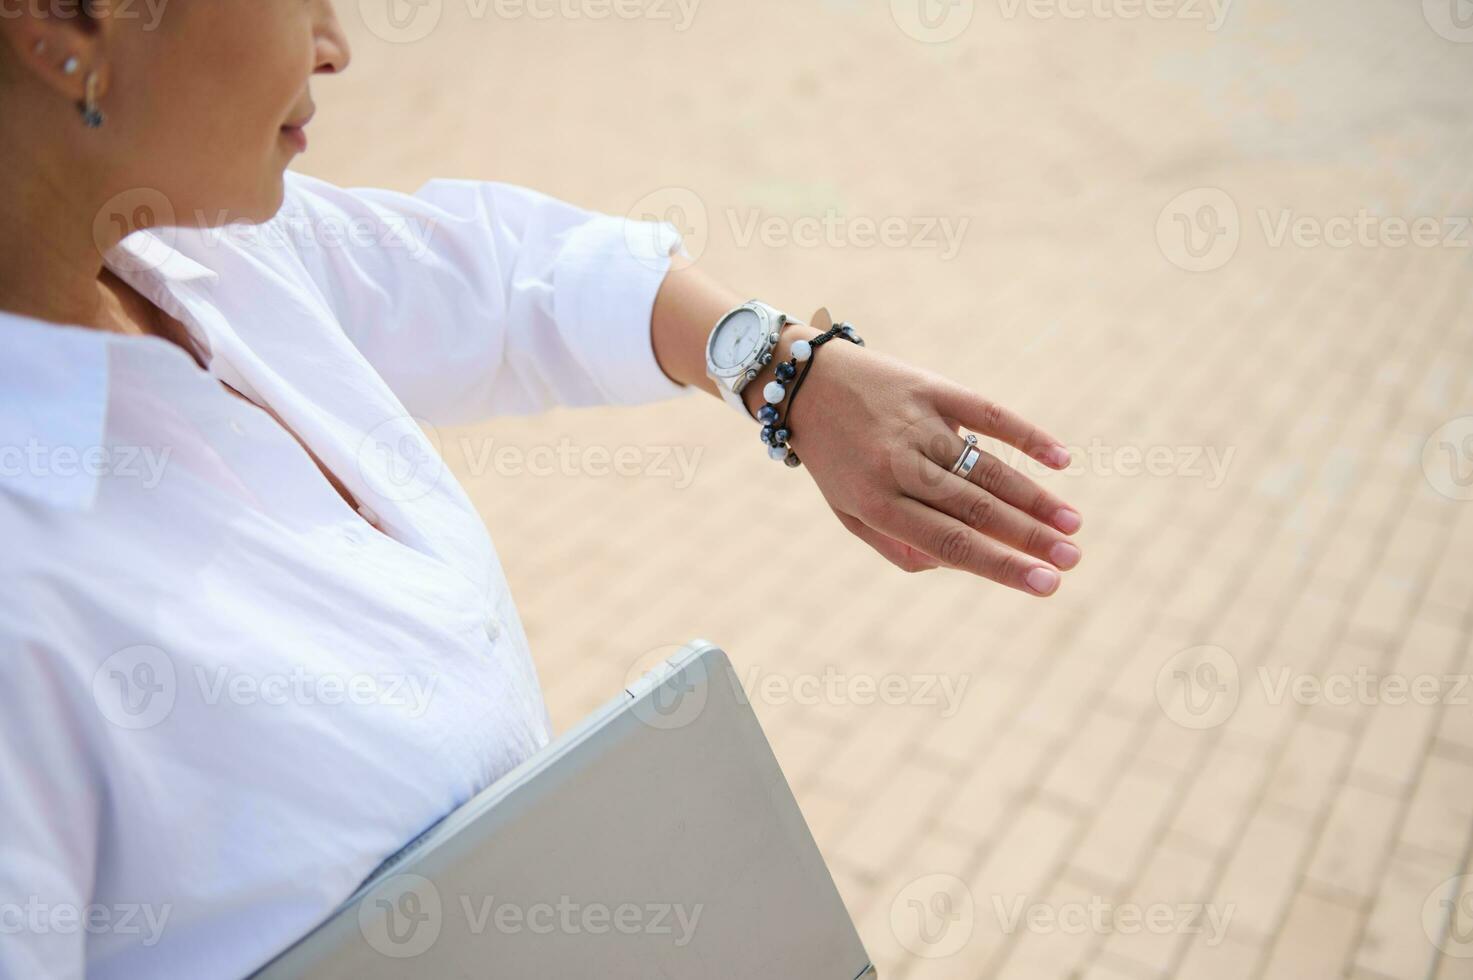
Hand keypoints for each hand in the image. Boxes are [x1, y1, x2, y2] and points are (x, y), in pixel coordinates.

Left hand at [780, 318, 1081, 595]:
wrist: (806, 382)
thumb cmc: (837, 459)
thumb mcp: (850, 512)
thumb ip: (901, 545)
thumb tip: (964, 566)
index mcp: (876, 503)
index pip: (950, 543)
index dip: (1001, 565)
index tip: (1047, 585)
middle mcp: (898, 465)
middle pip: (975, 508)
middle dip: (1030, 537)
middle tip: (1074, 558)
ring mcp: (918, 424)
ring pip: (986, 467)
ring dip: (1035, 497)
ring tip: (1072, 524)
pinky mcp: (932, 388)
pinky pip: (988, 413)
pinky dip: (1026, 435)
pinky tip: (1060, 458)